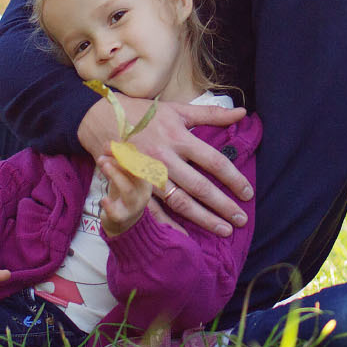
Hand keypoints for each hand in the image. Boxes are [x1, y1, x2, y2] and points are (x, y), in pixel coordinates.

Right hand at [78, 95, 250, 235]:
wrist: (99, 118)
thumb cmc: (142, 114)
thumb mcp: (178, 109)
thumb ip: (211, 114)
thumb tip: (241, 112)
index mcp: (179, 138)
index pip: (214, 162)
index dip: (234, 179)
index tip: (247, 193)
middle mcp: (166, 159)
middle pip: (200, 187)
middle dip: (223, 205)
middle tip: (241, 219)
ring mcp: (148, 175)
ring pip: (180, 202)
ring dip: (203, 218)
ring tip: (223, 230)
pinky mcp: (133, 186)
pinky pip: (153, 210)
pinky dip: (169, 225)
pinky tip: (185, 237)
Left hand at [97, 152, 156, 236]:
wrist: (124, 223)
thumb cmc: (124, 194)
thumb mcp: (122, 176)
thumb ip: (115, 161)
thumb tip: (107, 144)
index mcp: (146, 179)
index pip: (139, 162)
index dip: (124, 152)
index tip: (109, 146)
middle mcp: (143, 191)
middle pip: (135, 173)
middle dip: (118, 162)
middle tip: (102, 157)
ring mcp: (134, 206)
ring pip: (128, 190)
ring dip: (115, 176)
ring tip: (103, 167)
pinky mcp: (122, 217)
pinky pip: (117, 212)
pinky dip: (109, 205)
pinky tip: (103, 199)